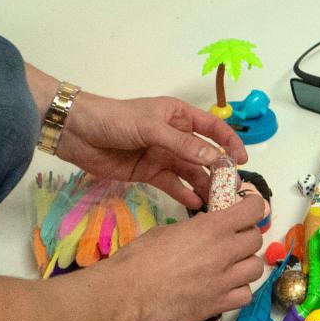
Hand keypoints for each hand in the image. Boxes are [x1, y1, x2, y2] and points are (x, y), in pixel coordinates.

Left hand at [56, 92, 248, 208]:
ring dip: (203, 185)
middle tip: (231, 190)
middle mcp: (175, 135)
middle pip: (203, 154)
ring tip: (216, 202)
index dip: (229, 142)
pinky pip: (171, 184)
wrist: (77, 132)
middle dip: (218, 170)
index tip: (242, 161)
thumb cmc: (115, 119)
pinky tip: (194, 204)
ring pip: (189, 171)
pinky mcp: (148, 172)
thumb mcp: (151, 127)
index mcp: (179, 116)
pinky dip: (183, 193)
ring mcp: (161, 155)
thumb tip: (213, 158)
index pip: (212, 128)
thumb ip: (182, 144)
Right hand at [103, 191, 266, 320]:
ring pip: (256, 268)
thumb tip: (206, 230)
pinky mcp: (219, 305)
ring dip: (245, 265)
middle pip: (256, 239)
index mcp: (212, 227)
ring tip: (230, 267)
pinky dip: (239, 291)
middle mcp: (225, 251)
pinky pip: (246, 295)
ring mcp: (224, 281)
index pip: (254, 210)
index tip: (246, 211)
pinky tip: (225, 289)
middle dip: (245, 237)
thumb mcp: (170, 230)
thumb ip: (196, 228)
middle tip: (231, 241)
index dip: (253, 208)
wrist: (127, 293)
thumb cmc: (139, 257)